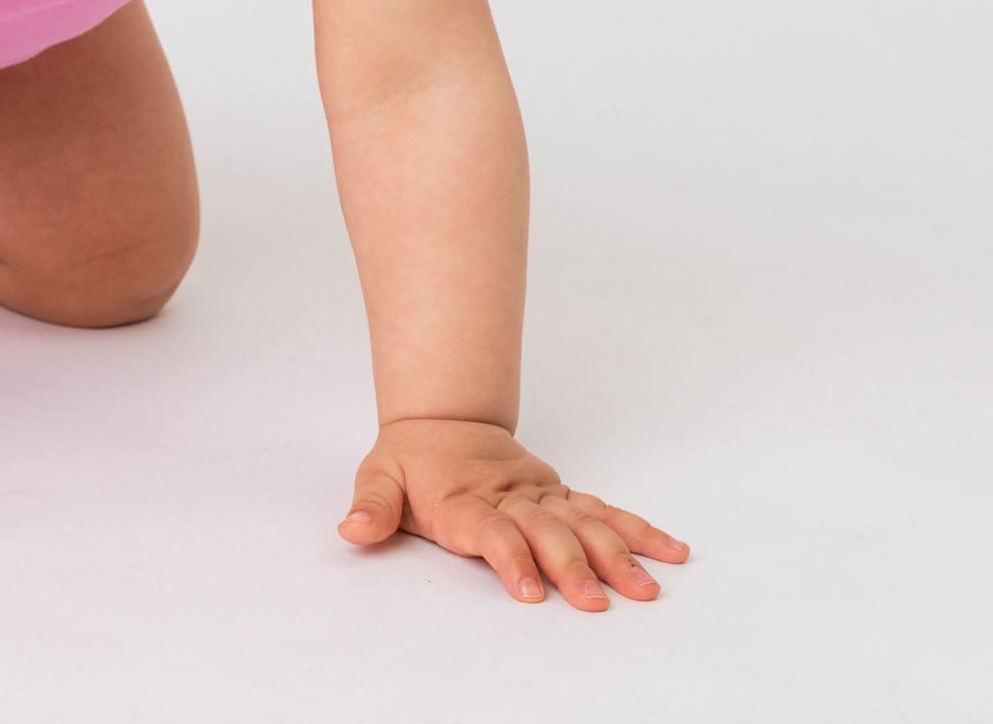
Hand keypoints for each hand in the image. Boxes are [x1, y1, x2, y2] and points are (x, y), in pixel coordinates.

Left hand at [336, 417, 689, 610]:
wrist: (443, 419)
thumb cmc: (411, 460)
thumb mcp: (379, 475)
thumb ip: (370, 506)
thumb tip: (350, 529)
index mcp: (465, 500)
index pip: (490, 531)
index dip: (510, 558)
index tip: (530, 591)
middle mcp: (510, 498)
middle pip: (545, 532)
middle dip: (572, 567)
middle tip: (595, 602)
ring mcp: (540, 497)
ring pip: (583, 523)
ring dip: (616, 555)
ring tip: (646, 588)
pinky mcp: (560, 496)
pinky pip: (603, 512)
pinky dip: (637, 530)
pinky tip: (671, 550)